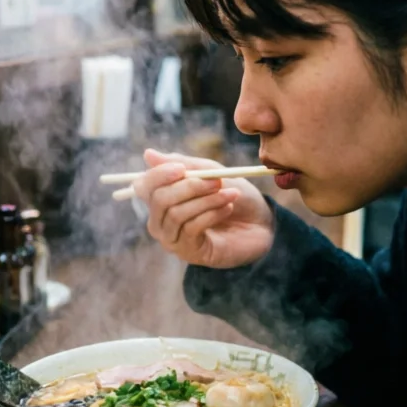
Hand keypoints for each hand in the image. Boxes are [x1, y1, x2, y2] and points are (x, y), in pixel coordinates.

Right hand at [133, 149, 274, 268]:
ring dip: (206, 200)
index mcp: (162, 197)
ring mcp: (172, 238)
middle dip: (190, 187)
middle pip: (159, 200)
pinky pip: (191, 229)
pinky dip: (212, 214)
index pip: (144, 186)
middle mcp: (160, 220)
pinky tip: (228, 208)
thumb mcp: (211, 172)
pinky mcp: (189, 252)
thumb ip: (183, 164)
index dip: (158, 175)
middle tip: (217, 181)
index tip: (182, 169)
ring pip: (176, 214)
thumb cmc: (233, 194)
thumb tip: (148, 154)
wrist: (262, 222)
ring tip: (230, 194)